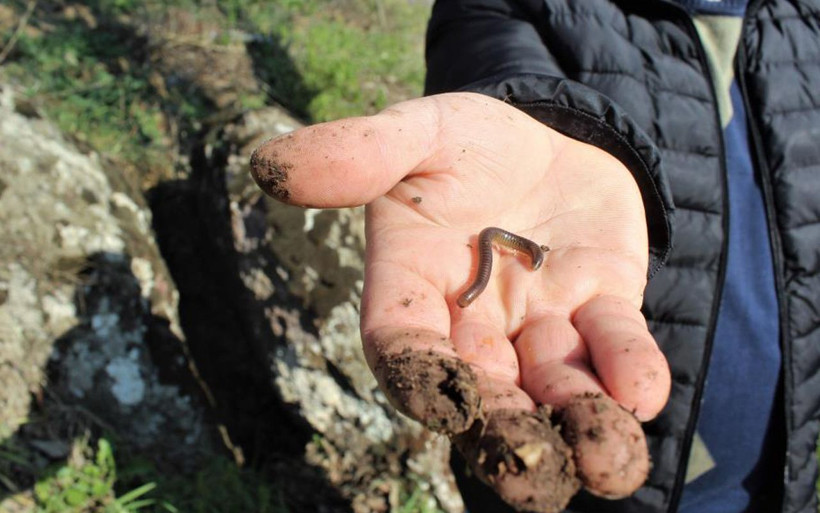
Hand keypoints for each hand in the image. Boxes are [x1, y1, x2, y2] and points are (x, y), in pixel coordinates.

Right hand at [250, 92, 669, 507]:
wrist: (547, 138)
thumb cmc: (466, 142)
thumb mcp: (417, 133)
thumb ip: (360, 152)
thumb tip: (268, 165)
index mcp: (413, 286)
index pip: (403, 343)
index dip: (419, 375)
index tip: (446, 404)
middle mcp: (473, 322)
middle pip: (483, 393)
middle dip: (508, 436)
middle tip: (534, 482)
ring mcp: (539, 321)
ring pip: (554, 387)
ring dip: (582, 425)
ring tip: (610, 464)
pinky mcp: (602, 307)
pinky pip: (615, 344)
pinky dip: (627, 368)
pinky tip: (641, 395)